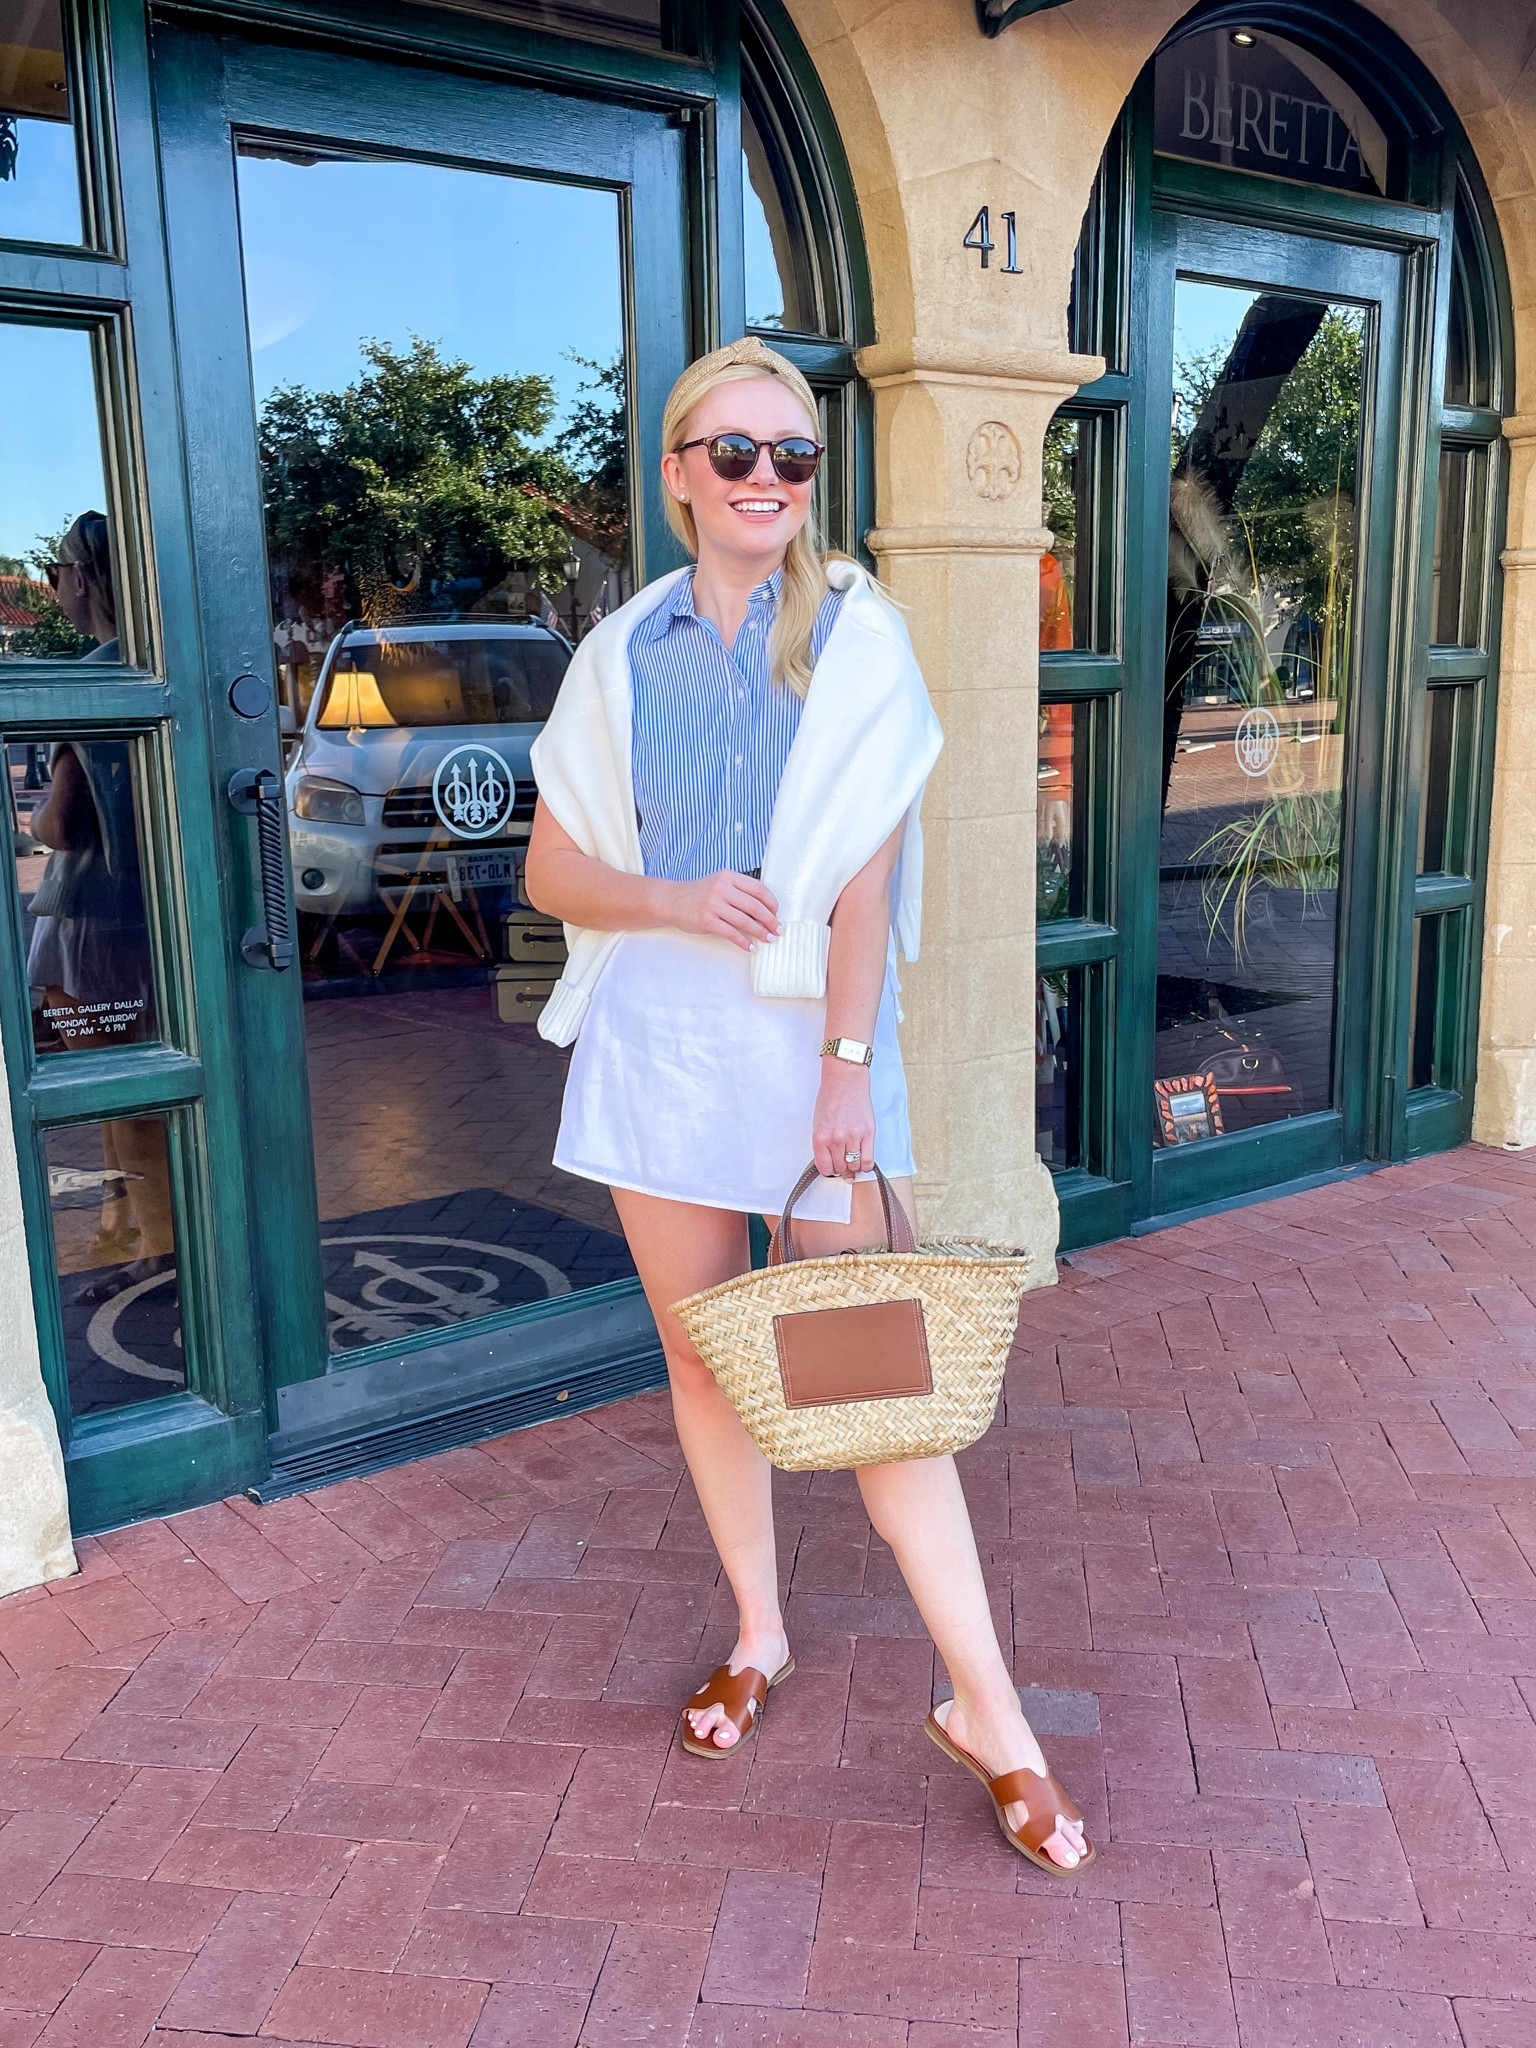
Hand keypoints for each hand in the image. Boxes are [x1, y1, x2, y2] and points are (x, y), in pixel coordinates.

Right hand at [666, 870, 778, 950]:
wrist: (672, 900)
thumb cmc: (699, 894)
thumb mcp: (719, 883)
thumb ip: (739, 891)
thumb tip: (765, 910)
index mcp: (728, 876)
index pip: (759, 889)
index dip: (772, 903)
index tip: (777, 914)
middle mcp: (721, 888)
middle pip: (755, 906)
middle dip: (770, 920)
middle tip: (777, 930)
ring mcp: (713, 904)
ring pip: (745, 921)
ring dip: (760, 932)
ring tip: (768, 939)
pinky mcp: (707, 920)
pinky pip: (731, 933)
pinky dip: (744, 942)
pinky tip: (750, 947)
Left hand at [813, 1061, 874, 1180]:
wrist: (845, 1081)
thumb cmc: (831, 1098)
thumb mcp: (818, 1123)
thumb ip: (823, 1144)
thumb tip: (830, 1162)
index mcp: (820, 1138)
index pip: (824, 1168)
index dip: (829, 1171)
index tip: (833, 1169)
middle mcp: (835, 1139)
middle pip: (840, 1168)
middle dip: (842, 1168)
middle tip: (844, 1163)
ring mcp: (852, 1137)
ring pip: (854, 1166)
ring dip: (854, 1166)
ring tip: (853, 1159)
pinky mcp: (868, 1134)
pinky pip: (868, 1160)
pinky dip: (866, 1165)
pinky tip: (863, 1160)